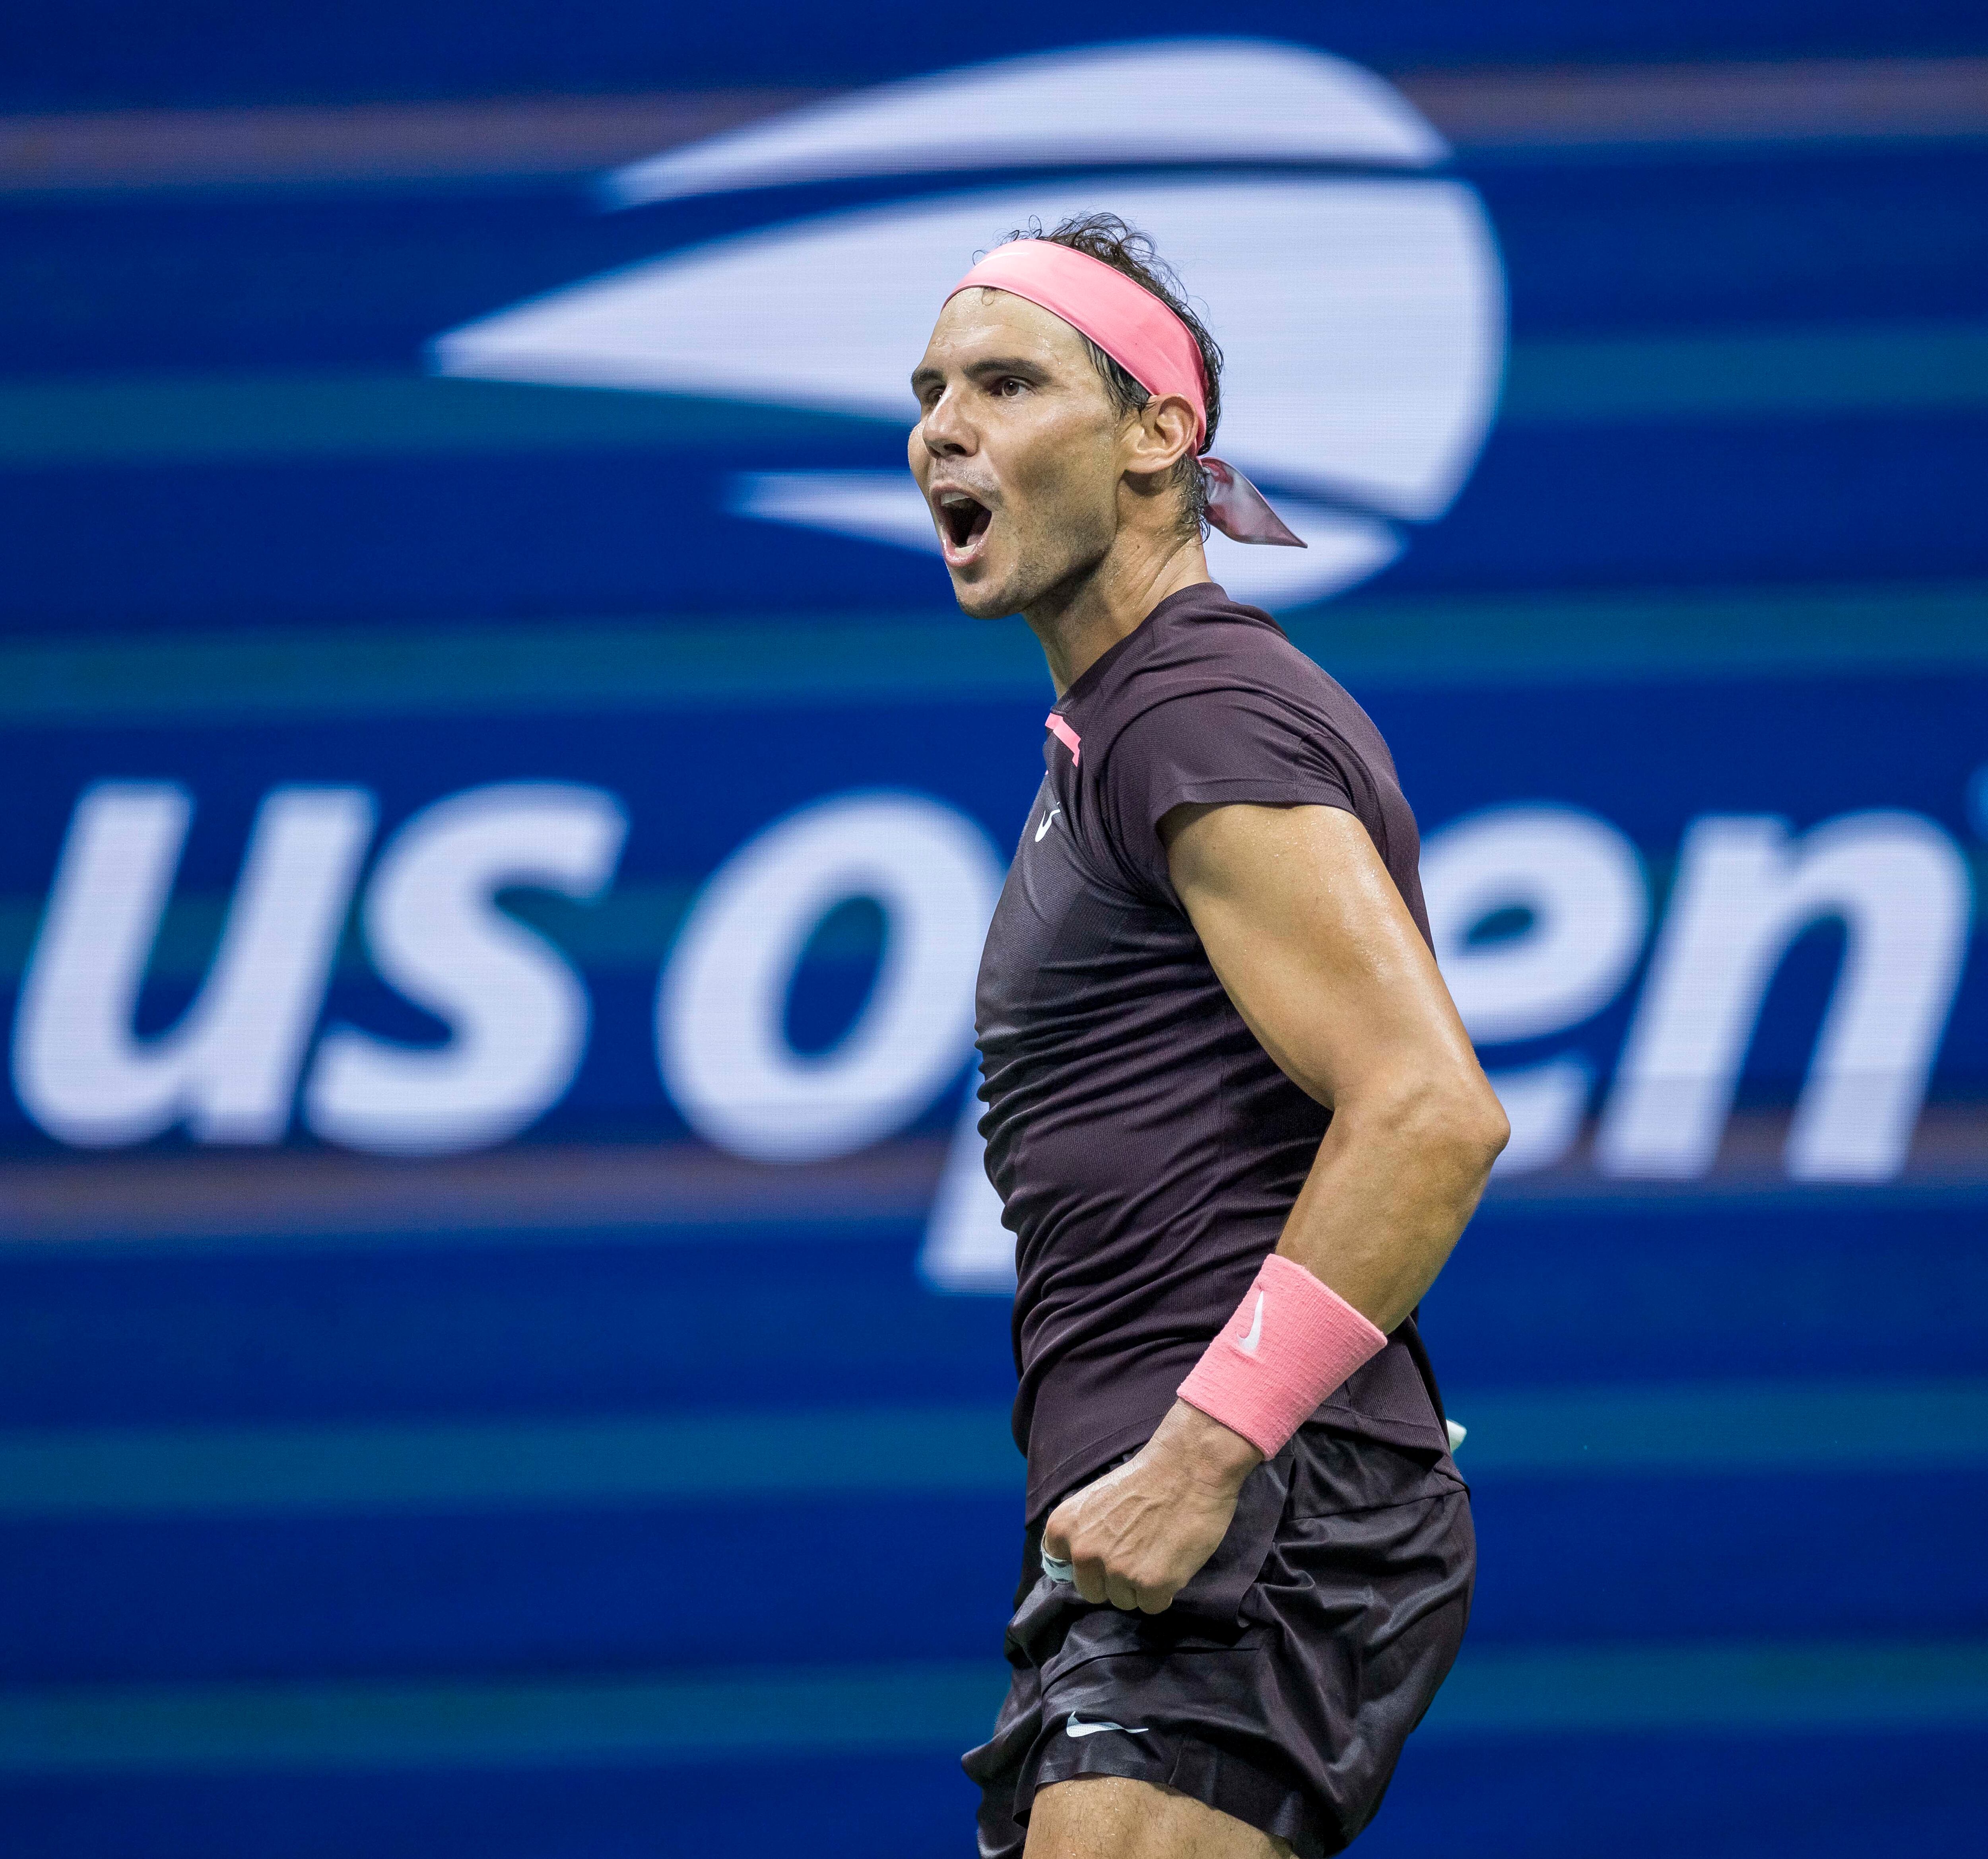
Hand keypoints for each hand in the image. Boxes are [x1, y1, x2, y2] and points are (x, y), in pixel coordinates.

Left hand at [1041, 1402, 1263, 1612]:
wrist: (1190, 1467)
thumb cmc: (1146, 1477)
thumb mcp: (1095, 1500)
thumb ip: (1084, 1531)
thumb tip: (1079, 1562)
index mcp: (1064, 1527)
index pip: (1061, 1565)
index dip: (1088, 1560)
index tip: (1106, 1548)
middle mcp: (1083, 1553)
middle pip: (1093, 1590)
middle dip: (1114, 1579)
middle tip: (1138, 1551)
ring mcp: (1117, 1571)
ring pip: (1124, 1601)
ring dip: (1140, 1586)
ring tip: (1158, 1552)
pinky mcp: (1150, 1585)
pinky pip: (1152, 1606)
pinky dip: (1163, 1592)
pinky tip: (1172, 1564)